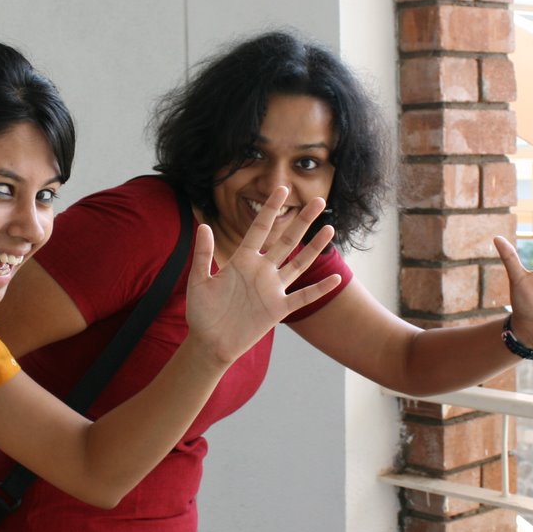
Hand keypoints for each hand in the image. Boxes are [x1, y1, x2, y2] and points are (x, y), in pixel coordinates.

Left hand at [185, 187, 340, 364]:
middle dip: (302, 220)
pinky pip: (302, 297)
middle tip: (318, 200)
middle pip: (286, 240)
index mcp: (242, 260)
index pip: (260, 229)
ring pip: (299, 263)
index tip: (281, 189)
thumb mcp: (198, 282)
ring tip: (329, 227)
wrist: (209, 343)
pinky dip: (319, 289)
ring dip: (314, 247)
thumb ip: (203, 255)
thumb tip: (204, 226)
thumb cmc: (202, 312)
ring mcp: (272, 289)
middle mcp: (261, 271)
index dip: (270, 209)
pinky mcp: (278, 310)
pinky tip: (334, 278)